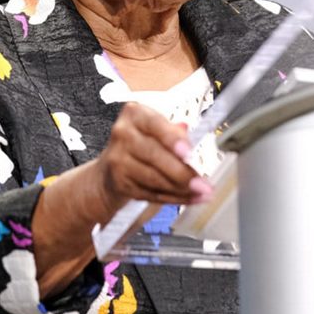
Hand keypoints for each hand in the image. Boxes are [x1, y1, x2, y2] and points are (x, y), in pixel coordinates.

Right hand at [32, 102, 210, 296]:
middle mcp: (122, 134)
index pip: (154, 124)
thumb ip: (174, 133)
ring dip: (181, 189)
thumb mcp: (157, 132)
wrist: (109, 172)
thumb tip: (187, 132)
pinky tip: (189, 199)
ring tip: (201, 192)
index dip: (172, 139)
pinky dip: (172, 198)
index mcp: (135, 114)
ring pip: (153, 178)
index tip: (187, 152)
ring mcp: (117, 160)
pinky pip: (150, 193)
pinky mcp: (119, 183)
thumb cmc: (142, 147)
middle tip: (203, 184)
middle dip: (182, 172)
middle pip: (154, 155)